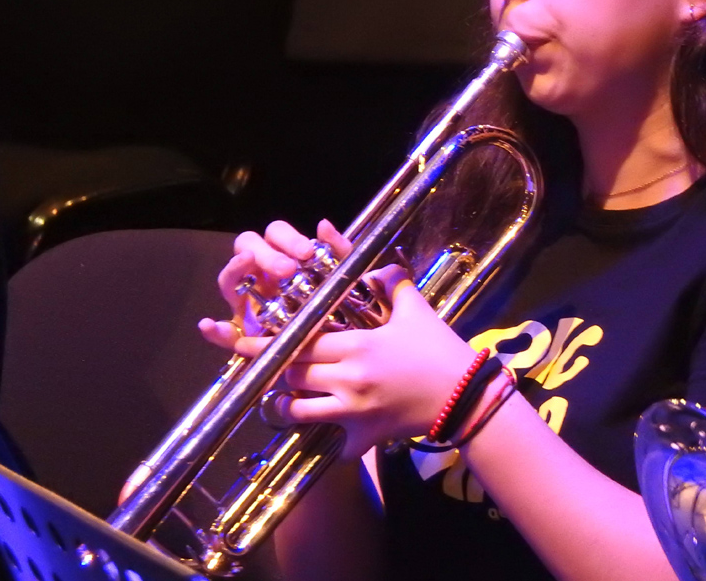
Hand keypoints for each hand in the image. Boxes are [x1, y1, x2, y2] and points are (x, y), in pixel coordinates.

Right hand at [200, 219, 351, 347]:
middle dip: (265, 254)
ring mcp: (247, 299)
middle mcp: (260, 271)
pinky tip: (210, 326)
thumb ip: (339, 251)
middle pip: (247, 245)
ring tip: (248, 270)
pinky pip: (224, 331)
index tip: (307, 252)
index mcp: (284, 254)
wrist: (338, 347)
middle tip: (287, 269)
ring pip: (228, 278)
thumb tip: (323, 224)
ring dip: (236, 271)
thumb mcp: (344, 276)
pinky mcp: (244, 332)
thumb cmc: (338, 303)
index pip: (276, 232)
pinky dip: (215, 329)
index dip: (289, 238)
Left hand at [232, 264, 477, 458]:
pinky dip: (328, 440)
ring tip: (286, 395)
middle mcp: (348, 379)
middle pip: (292, 375)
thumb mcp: (415, 309)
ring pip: (299, 411)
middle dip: (273, 369)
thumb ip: (391, 281)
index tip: (240, 340)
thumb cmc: (439, 348)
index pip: (299, 341)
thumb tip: (376, 261)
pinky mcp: (364, 437)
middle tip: (259, 364)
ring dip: (288, 403)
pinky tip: (329, 433)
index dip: (267, 341)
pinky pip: (334, 444)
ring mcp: (353, 412)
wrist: (465, 394)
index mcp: (357, 345)